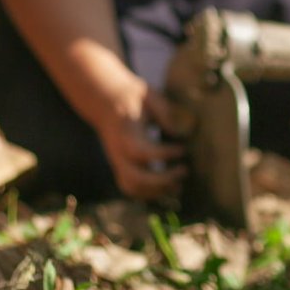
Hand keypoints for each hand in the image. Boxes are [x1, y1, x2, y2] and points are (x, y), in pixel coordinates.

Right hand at [94, 85, 186, 201]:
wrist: (105, 100)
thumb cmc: (132, 96)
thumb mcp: (150, 96)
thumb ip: (165, 112)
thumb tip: (178, 132)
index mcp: (126, 131)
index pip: (140, 151)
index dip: (163, 154)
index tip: (183, 148)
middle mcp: (118, 150)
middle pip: (134, 177)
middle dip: (161, 180)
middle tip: (184, 171)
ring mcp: (117, 161)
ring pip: (131, 186)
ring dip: (156, 191)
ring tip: (179, 186)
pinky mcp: (119, 166)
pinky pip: (130, 187)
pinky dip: (148, 193)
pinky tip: (167, 189)